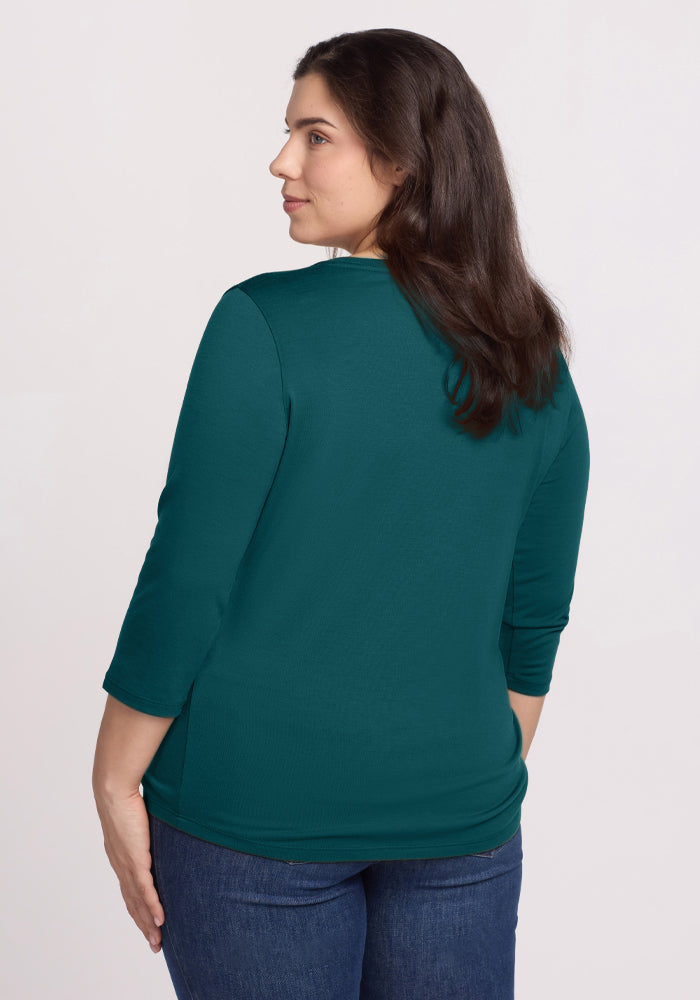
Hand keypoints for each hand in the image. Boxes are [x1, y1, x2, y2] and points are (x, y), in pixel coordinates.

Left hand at [95, 787, 164, 953]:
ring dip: (149, 924)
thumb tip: (157, 824)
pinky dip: (153, 907)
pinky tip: (160, 920)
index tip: (148, 925)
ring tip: (158, 940)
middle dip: (144, 926)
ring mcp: (127, 865)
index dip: (139, 910)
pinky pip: (145, 889)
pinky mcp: (135, 860)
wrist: (112, 790)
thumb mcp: (138, 818)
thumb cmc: (124, 797)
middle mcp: (121, 866)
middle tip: (155, 944)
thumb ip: (146, 827)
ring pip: (139, 903)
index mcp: (120, 858)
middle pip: (133, 904)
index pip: (130, 891)